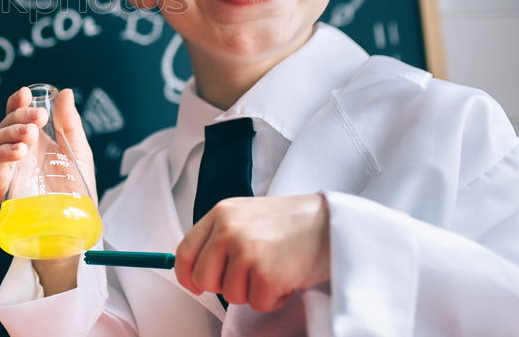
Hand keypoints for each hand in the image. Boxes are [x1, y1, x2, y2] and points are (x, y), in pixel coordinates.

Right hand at [0, 87, 94, 202]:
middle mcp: (19, 151)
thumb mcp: (78, 151)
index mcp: (35, 140)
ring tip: (30, 134)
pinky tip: (20, 151)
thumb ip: (70, 123)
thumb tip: (64, 92)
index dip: (17, 102)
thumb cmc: (77, 190)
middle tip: (39, 118)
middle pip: (5, 124)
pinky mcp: (3, 185)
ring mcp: (10, 167)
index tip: (25, 93)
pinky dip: (3, 152)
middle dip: (19, 115)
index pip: (17, 114)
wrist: (76, 223)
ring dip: (10, 131)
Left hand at [174, 194, 330, 311]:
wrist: (333, 223)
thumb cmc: (293, 223)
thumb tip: (198, 271)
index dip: (187, 275)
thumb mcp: (248, 216)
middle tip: (251, 277)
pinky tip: (288, 277)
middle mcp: (229, 230)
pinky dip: (275, 298)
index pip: (185, 252)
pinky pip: (258, 303)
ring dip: (254, 291)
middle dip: (225, 286)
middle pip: (203, 278)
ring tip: (276, 269)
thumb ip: (221, 237)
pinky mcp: (266, 274)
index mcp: (221, 213)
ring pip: (231, 295)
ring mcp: (246, 251)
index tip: (195, 286)